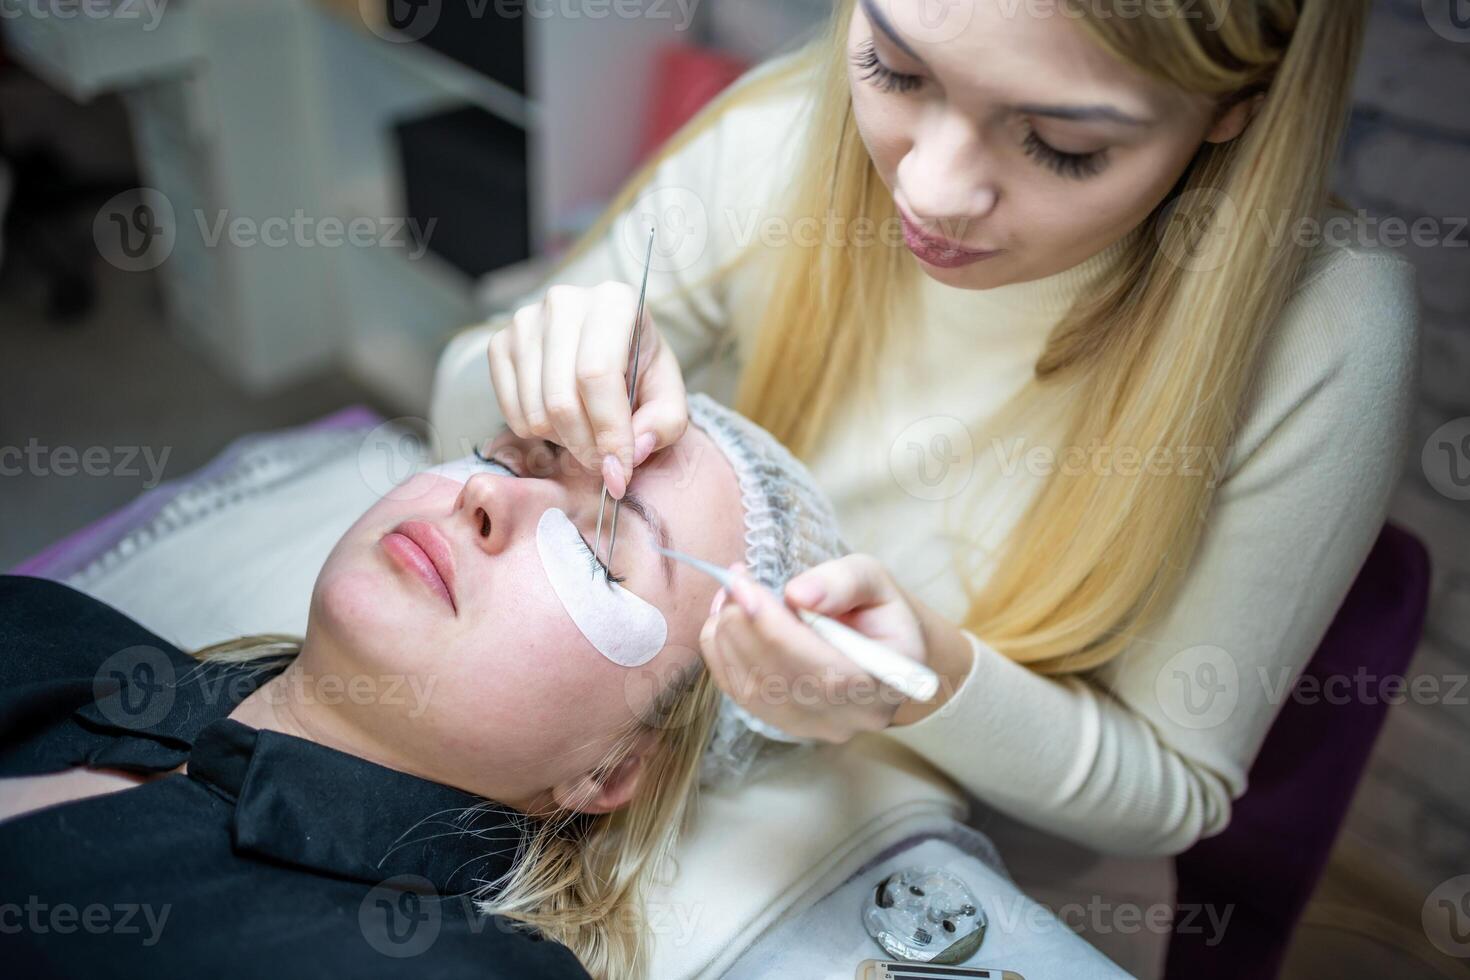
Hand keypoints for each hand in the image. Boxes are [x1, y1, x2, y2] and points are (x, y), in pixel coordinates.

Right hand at [486, 281, 687, 497]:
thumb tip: (631, 452)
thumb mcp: (668, 396)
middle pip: (561, 398)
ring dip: (563, 441)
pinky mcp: (500, 343)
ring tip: (587, 434)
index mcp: (614, 302)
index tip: (618, 468)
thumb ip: (664, 425)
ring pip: (535, 410)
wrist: (607, 347)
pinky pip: (511, 411)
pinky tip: (561, 422)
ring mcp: (525, 321)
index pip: (598, 375)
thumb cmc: (641, 370)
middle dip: (585, 446)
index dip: (609, 431)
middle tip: (603, 464)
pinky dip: (537, 433)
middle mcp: (564, 302)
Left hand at [698, 554, 933, 742]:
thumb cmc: (879, 614)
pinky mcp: (784, 723)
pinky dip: (721, 655)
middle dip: (745, 629)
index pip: (826, 673)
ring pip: (754, 692)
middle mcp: (851, 717)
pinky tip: (723, 621)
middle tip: (733, 585)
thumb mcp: (875, 582)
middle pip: (782, 683)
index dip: (777, 631)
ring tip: (729, 596)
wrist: (884, 653)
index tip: (745, 587)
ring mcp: (814, 727)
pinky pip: (740, 693)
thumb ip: (844, 583)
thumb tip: (798, 594)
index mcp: (888, 683)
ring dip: (727, 640)